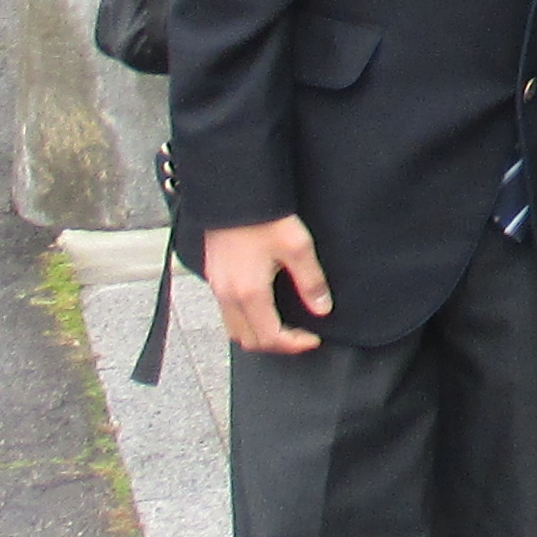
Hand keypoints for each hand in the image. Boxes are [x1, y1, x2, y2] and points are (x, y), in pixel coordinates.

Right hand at [202, 216, 330, 354]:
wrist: (233, 192)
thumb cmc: (264, 216)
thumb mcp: (297, 246)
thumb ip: (311, 281)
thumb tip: (322, 308)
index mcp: (249, 293)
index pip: (270, 337)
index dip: (294, 344)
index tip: (313, 339)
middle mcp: (228, 295)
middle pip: (248, 340)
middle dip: (277, 344)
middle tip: (301, 335)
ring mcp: (217, 287)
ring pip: (234, 329)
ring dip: (259, 334)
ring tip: (284, 324)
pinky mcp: (214, 276)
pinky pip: (227, 313)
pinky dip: (246, 320)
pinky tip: (265, 306)